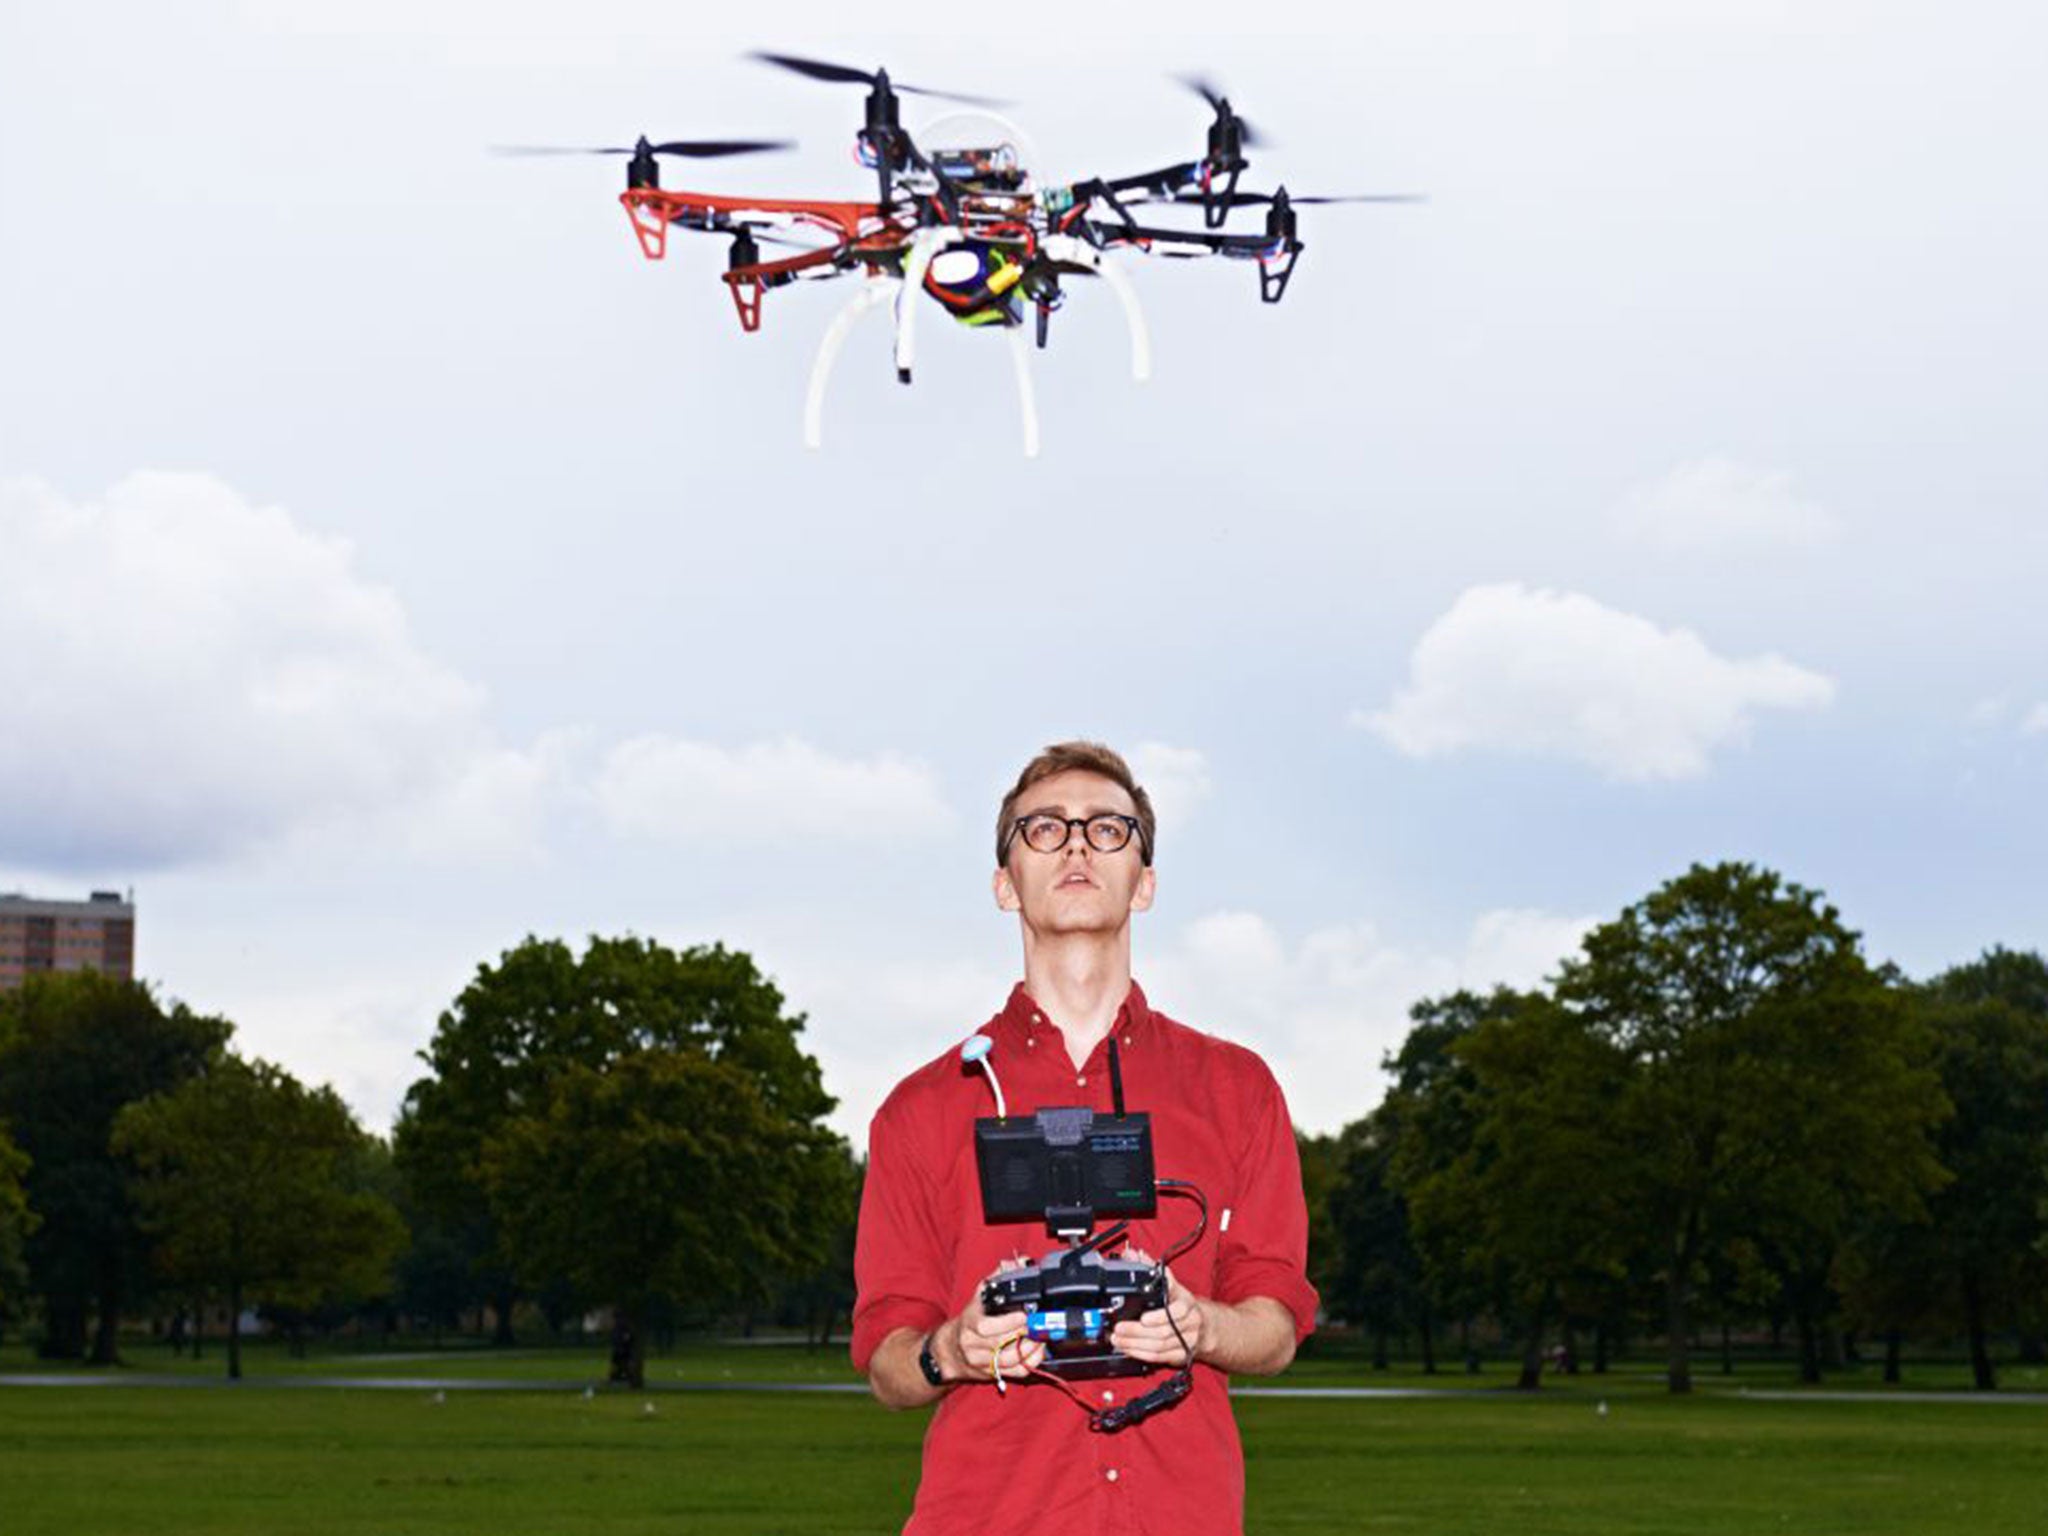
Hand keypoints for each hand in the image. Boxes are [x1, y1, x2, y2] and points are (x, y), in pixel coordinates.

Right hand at [944, 1258, 1046, 1382]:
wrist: (951, 1350)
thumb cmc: (969, 1320)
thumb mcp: (980, 1296)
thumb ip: (998, 1278)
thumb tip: (1019, 1262)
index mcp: (969, 1322)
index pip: (985, 1326)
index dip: (1008, 1322)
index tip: (1025, 1314)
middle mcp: (972, 1344)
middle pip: (1001, 1343)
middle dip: (1024, 1334)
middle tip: (1040, 1324)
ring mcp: (981, 1361)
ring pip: (1009, 1359)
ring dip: (1031, 1348)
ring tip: (1041, 1336)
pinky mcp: (992, 1374)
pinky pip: (1015, 1372)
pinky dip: (1031, 1362)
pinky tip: (1038, 1351)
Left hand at [1110, 1264, 1204, 1366]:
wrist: (1204, 1327)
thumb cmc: (1181, 1303)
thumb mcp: (1169, 1284)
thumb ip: (1150, 1269)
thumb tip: (1132, 1254)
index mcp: (1186, 1301)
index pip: (1177, 1308)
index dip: (1159, 1315)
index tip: (1143, 1317)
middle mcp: (1190, 1321)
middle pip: (1164, 1330)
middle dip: (1138, 1331)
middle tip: (1119, 1329)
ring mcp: (1188, 1339)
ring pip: (1160, 1345)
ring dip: (1136, 1344)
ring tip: (1118, 1339)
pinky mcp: (1182, 1354)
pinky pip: (1160, 1357)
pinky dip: (1142, 1354)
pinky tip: (1128, 1349)